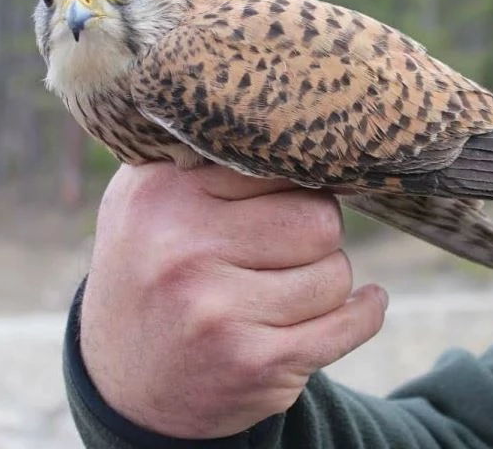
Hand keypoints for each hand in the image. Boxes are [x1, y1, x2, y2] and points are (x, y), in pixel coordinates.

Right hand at [79, 162, 388, 438]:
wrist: (126, 383)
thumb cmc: (151, 270)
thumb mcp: (146, 200)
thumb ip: (197, 152)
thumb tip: (286, 109)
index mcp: (161, 195)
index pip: (272, 161)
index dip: (294, 176)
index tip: (295, 187)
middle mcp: (184, 251)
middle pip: (318, 217)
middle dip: (317, 229)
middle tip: (290, 241)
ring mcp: (219, 313)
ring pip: (336, 271)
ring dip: (327, 277)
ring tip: (289, 282)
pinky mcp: (255, 364)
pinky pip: (349, 324)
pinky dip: (366, 311)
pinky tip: (363, 302)